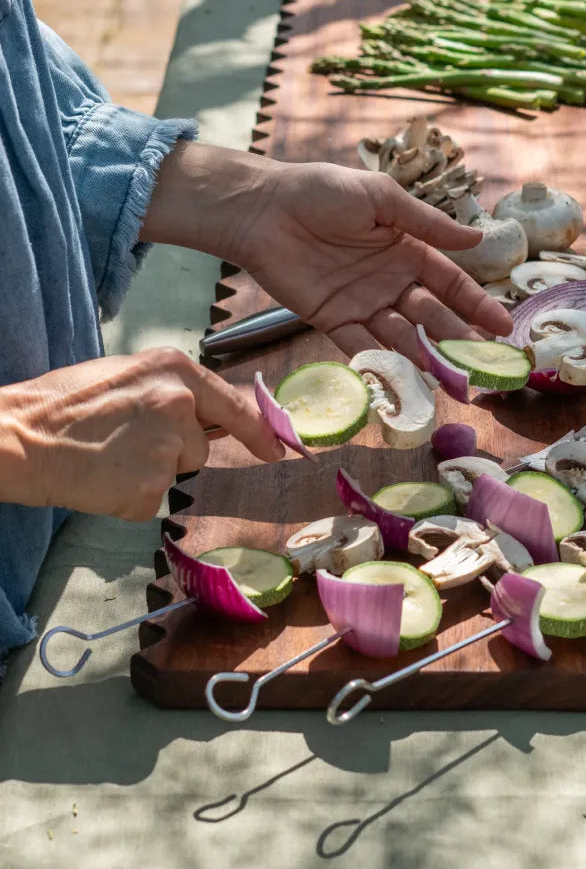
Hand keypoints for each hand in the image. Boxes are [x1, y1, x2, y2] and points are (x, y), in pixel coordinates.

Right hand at [0, 349, 283, 519]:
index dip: (258, 430)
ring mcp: (167, 447)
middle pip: (199, 444)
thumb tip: (211, 414)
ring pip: (177, 470)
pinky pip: (152, 498)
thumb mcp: (128, 376)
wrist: (18, 436)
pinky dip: (129, 496)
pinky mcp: (149, 488)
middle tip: (120, 441)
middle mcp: (180, 404)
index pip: (233, 404)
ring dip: (150, 471)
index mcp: (176, 370)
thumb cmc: (65, 404)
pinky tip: (100, 478)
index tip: (276, 449)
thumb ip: (173, 391)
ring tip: (107, 455)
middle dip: (170, 449)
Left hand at [232, 163, 513, 363]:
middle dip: (459, 338)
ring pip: (401, 336)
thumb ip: (427, 222)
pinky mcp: (332, 320)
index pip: (451, 284)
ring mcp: (363, 304)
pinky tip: (403, 379)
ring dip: (425, 356)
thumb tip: (477, 236)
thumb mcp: (381, 198)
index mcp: (408, 250)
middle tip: (483, 363)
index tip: (503, 327)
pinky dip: (379, 363)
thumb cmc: (322, 191)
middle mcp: (391, 281)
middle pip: (432, 316)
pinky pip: (360, 346)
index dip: (478, 305)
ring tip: (450, 376)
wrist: (262, 209)